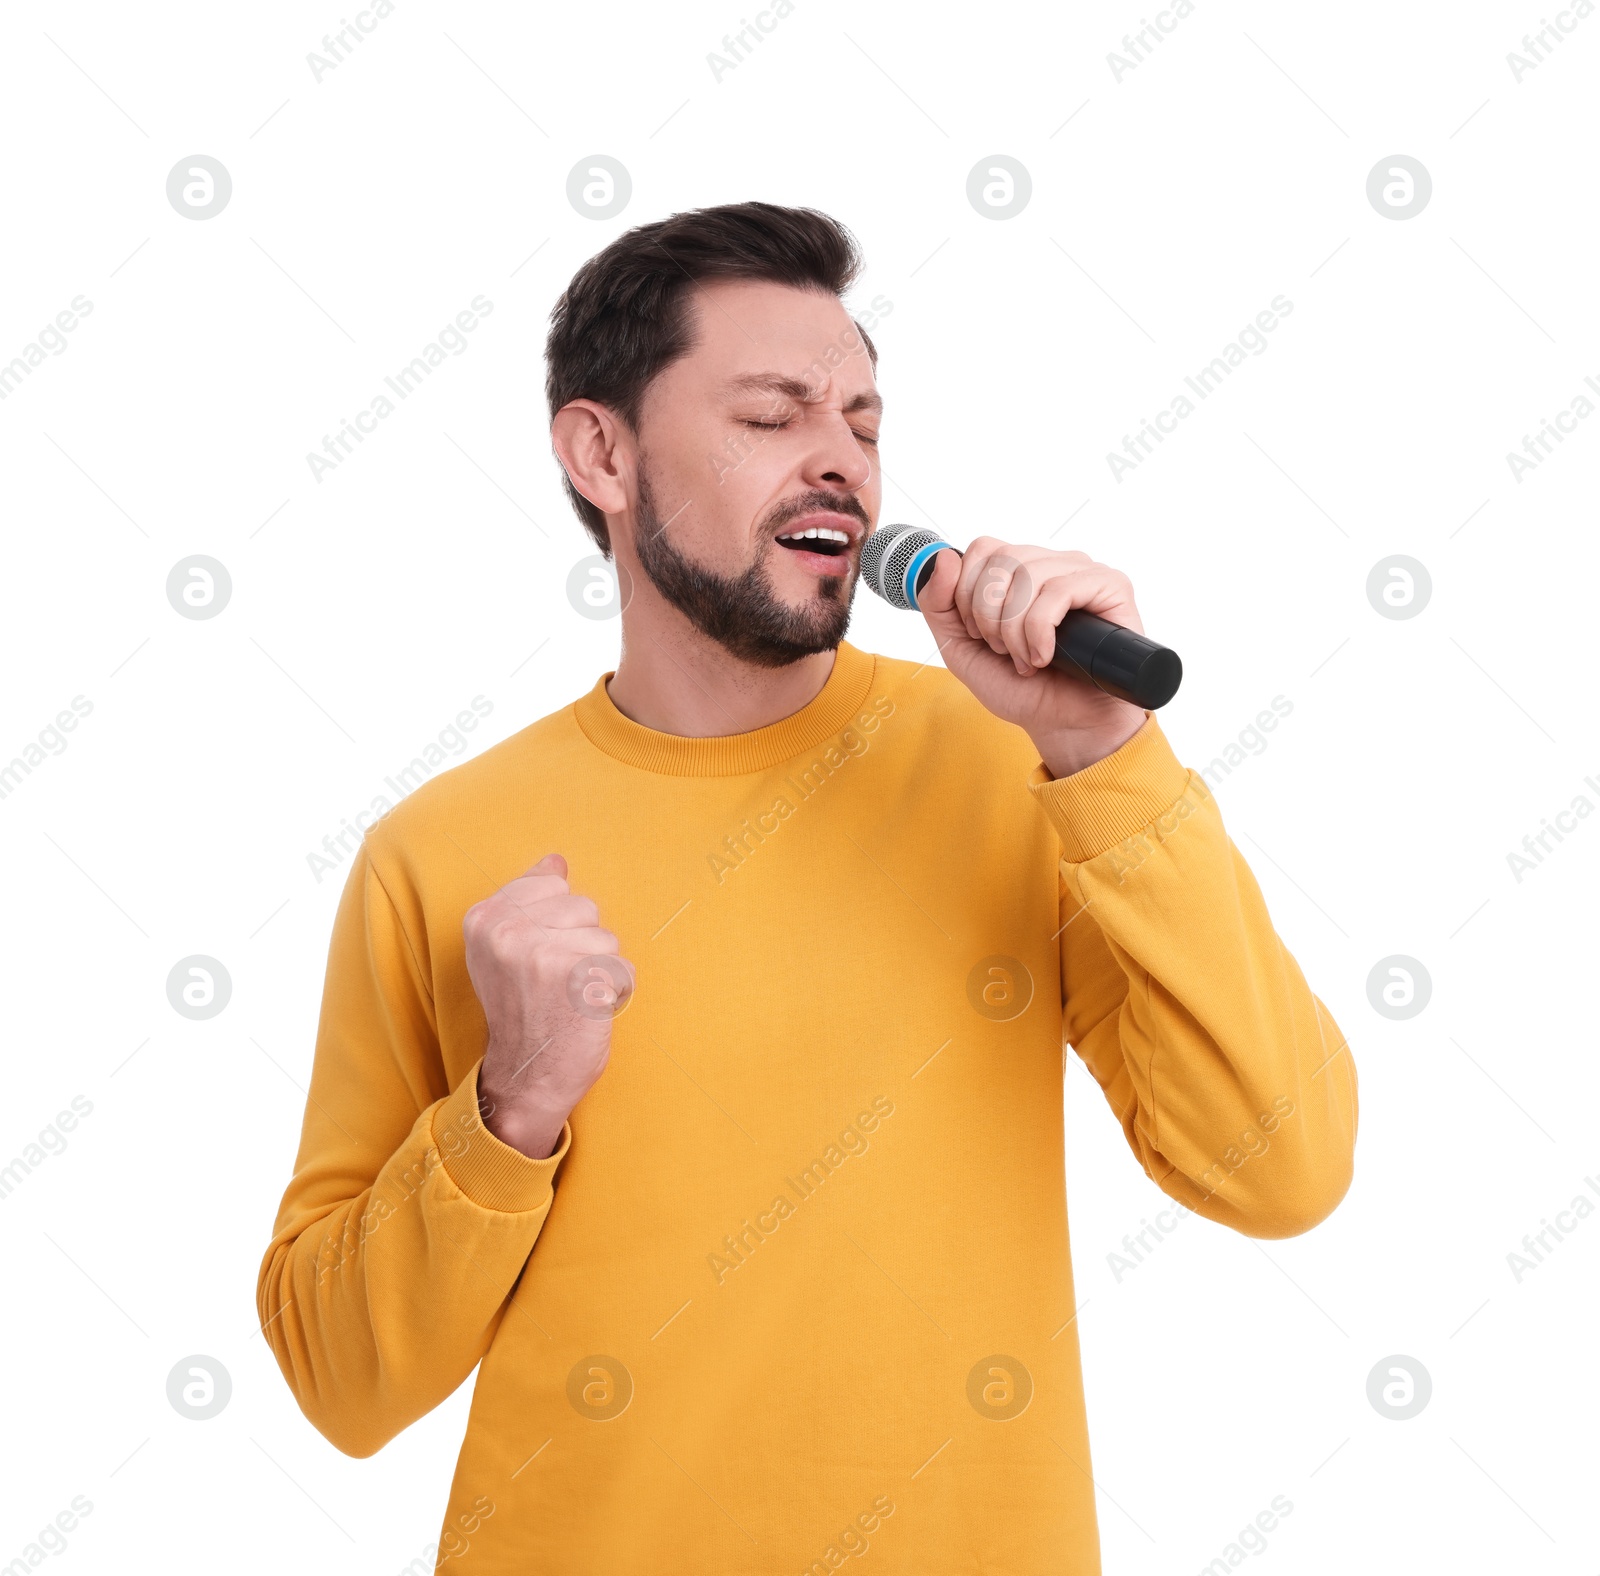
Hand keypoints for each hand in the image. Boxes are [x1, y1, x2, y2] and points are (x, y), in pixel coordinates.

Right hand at [462, 853, 632, 1159]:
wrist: (525, 1077)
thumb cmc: (524, 1010)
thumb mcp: (506, 949)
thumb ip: (528, 900)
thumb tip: (555, 860)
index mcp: (484, 918)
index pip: (554, 885)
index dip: (558, 925)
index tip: (535, 962)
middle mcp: (508, 932)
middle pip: (585, 907)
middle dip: (582, 944)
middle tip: (554, 984)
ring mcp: (542, 955)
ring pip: (607, 937)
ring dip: (600, 969)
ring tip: (569, 999)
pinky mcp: (580, 980)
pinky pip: (623, 968)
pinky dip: (616, 992)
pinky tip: (588, 1013)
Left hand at [917, 540, 1146, 777]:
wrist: (1063, 724)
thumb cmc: (1021, 688)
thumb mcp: (961, 648)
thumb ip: (939, 605)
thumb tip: (945, 557)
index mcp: (1020, 570)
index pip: (984, 548)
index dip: (968, 593)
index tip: (978, 634)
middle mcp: (1052, 563)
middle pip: (1002, 560)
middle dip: (989, 616)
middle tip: (1003, 652)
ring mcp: (1082, 572)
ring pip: (1028, 574)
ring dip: (1015, 629)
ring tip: (1025, 659)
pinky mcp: (1111, 586)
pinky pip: (1059, 590)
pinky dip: (1040, 630)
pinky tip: (1045, 656)